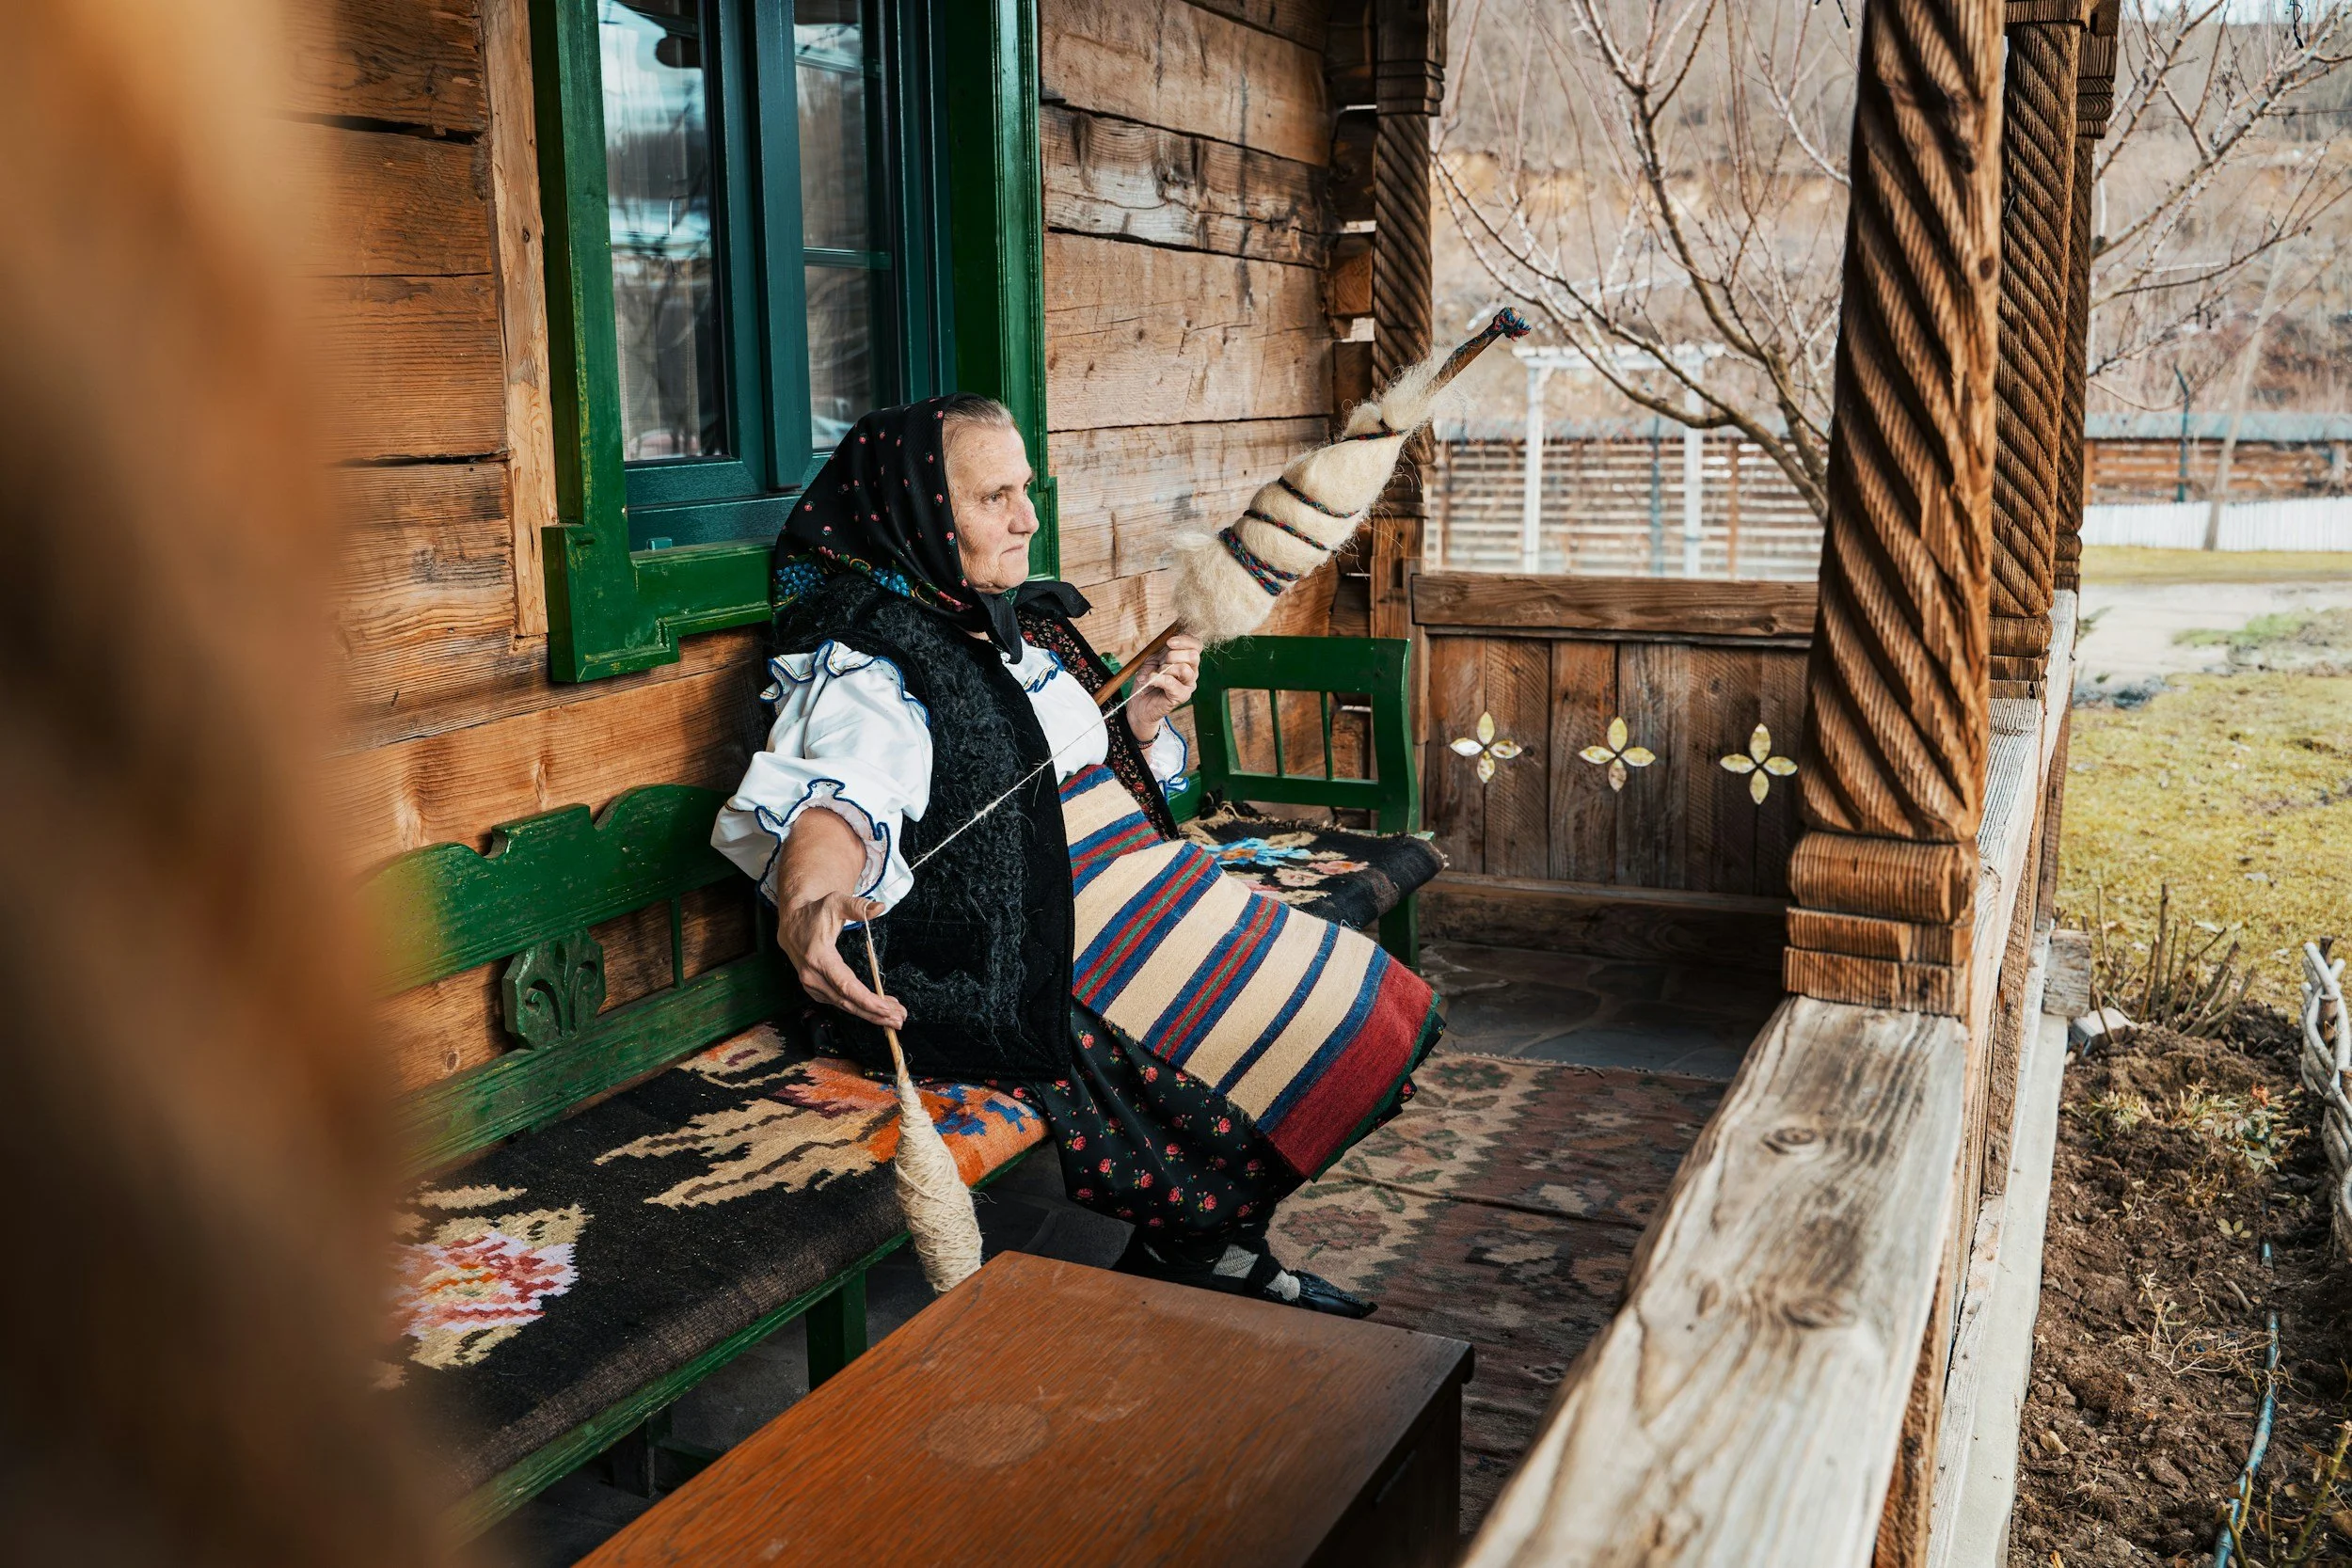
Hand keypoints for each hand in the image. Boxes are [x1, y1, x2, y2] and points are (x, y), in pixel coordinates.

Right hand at [775, 890, 906, 1029]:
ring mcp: (811, 985)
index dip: (866, 999)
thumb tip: (880, 907)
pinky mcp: (814, 989)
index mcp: (818, 957)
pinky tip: (877, 1009)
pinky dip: (859, 1008)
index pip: (844, 985)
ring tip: (894, 1018)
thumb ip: (857, 906)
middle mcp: (812, 976)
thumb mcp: (835, 902)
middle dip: (874, 1013)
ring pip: (844, 1005)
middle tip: (899, 1019)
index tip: (886, 1008)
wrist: (791, 924)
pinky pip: (839, 1002)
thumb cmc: (815, 913)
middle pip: (847, 1002)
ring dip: (870, 1013)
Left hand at [1126, 633, 1200, 738]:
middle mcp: (1192, 672)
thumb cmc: (1148, 679)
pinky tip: (1151, 680)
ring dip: (1165, 669)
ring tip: (1155, 674)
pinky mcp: (1182, 696)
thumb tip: (1170, 641)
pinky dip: (1158, 679)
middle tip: (1160, 663)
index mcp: (1187, 660)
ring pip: (1184, 669)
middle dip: (1172, 655)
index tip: (1168, 642)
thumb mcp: (1153, 660)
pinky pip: (1172, 683)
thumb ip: (1163, 651)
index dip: (1185, 640)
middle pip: (1193, 655)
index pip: (1196, 645)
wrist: (1140, 703)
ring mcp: (1188, 685)